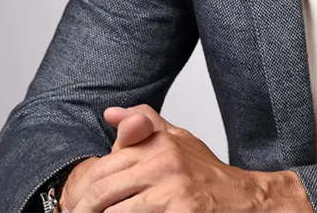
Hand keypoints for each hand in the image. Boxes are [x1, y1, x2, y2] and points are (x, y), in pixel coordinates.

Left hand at [67, 103, 299, 211]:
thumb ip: (144, 123)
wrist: (243, 198)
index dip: (81, 194)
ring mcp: (173, 190)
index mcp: (159, 143)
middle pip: (103, 193)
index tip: (73, 208)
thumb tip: (110, 113)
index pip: (103, 168)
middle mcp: (164, 162)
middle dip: (84, 211)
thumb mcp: (178, 139)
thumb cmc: (206, 173)